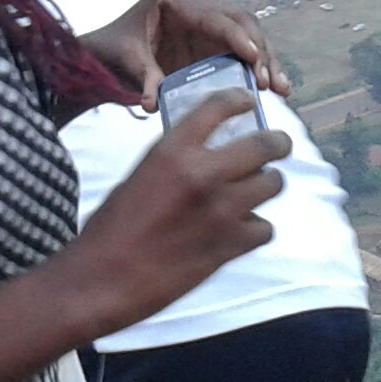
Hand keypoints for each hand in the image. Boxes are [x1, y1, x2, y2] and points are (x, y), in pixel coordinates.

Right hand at [55, 91, 290, 338]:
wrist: (100, 281)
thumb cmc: (110, 230)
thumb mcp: (139, 176)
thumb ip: (175, 161)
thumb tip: (202, 155)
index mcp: (173, 150)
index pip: (219, 106)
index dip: (240, 100)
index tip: (249, 102)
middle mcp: (202, 173)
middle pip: (264, 144)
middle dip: (278, 143)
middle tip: (280, 145)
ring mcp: (220, 210)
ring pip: (272, 184)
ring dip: (268, 184)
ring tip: (260, 188)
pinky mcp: (228, 247)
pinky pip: (264, 228)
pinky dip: (257, 228)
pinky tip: (243, 231)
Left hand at [83, 0, 289, 111]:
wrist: (101, 55)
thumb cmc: (110, 49)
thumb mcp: (124, 59)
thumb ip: (142, 77)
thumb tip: (152, 104)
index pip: (215, 16)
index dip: (237, 36)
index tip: (254, 57)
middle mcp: (198, 6)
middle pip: (240, 22)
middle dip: (260, 50)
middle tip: (269, 82)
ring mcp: (207, 25)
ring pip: (248, 36)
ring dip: (266, 61)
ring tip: (281, 89)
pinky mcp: (212, 45)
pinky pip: (242, 53)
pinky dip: (257, 69)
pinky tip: (273, 89)